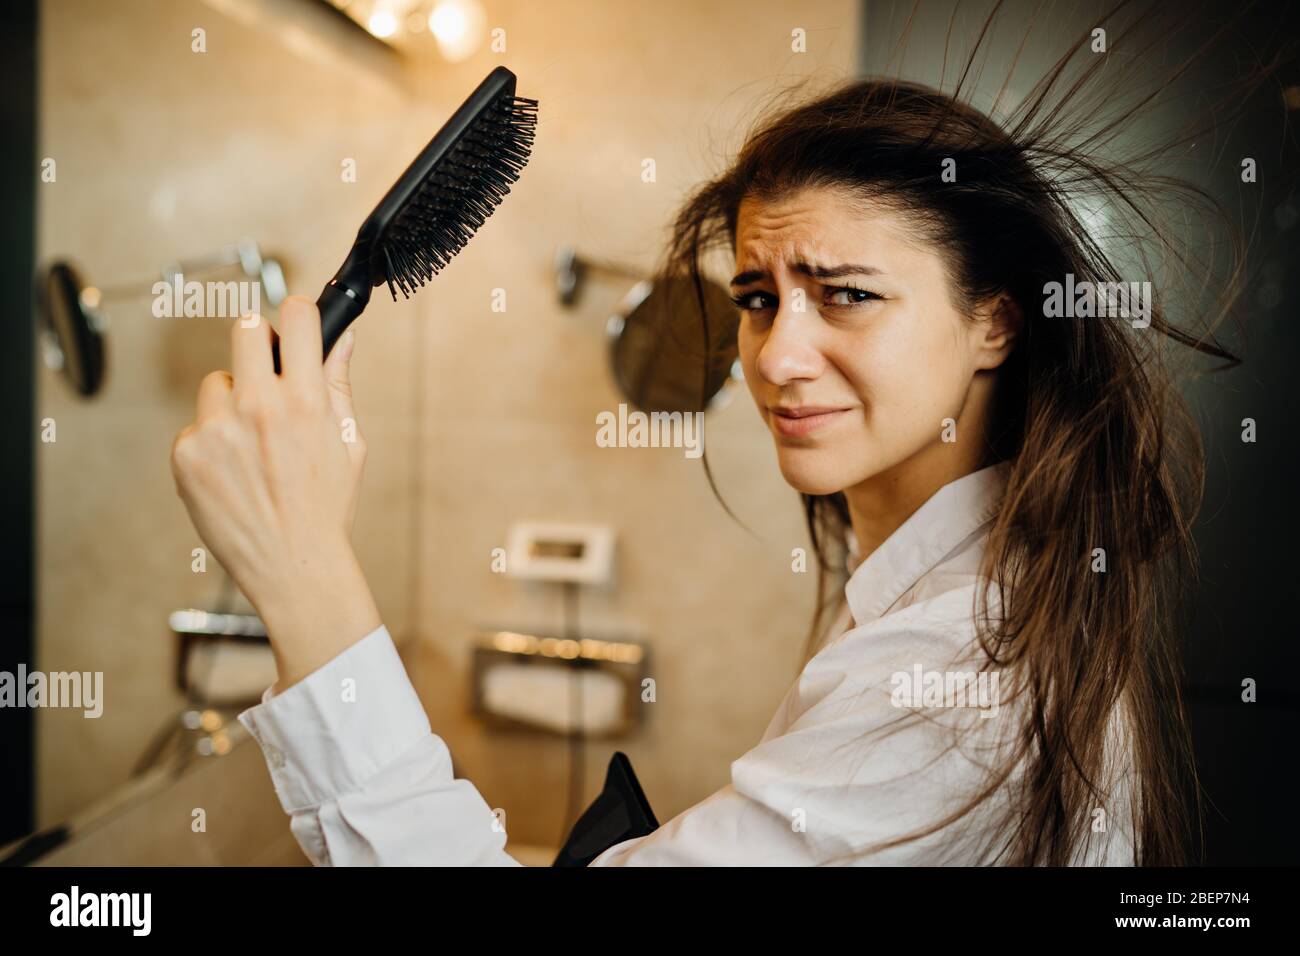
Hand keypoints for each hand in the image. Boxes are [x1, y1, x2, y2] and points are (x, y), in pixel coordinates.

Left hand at [170, 296, 380, 689]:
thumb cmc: (327, 507)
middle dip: (258, 343)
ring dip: (232, 402)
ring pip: (217, 384)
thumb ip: (339, 386)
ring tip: (252, 446)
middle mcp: (260, 408)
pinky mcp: (187, 454)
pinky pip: (196, 426)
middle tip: (266, 371)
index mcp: (307, 402)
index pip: (296, 318)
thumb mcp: (348, 444)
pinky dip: (211, 443)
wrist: (293, 565)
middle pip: (245, 331)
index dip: (298, 314)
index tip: (296, 324)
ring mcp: (218, 430)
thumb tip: (342, 339)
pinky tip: (232, 473)